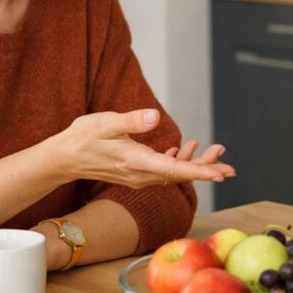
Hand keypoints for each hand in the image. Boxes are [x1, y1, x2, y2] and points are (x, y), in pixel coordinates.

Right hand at [55, 109, 234, 187]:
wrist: (63, 158)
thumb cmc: (82, 138)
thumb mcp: (105, 123)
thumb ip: (131, 121)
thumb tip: (154, 116)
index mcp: (136, 162)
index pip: (174, 170)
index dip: (199, 171)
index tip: (220, 174)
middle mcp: (140, 174)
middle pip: (180, 174)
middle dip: (206, 168)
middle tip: (229, 164)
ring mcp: (138, 176)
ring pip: (174, 173)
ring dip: (195, 163)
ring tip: (215, 150)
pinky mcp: (136, 173)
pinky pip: (163, 171)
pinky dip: (178, 161)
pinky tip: (184, 149)